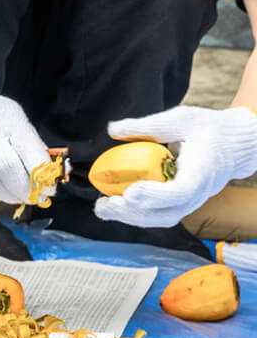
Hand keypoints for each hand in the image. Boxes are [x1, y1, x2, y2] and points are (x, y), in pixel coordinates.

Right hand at [0, 75, 50, 203]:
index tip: (50, 187)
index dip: (42, 176)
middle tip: (36, 196)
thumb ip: (36, 148)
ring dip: (11, 195)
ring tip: (19, 193)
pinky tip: (2, 188)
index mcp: (8, 123)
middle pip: (8, 171)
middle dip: (26, 190)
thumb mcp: (19, 122)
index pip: (28, 154)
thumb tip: (59, 173)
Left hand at [94, 105, 256, 226]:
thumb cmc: (208, 129)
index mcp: (202, 171)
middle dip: (134, 213)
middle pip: (167, 214)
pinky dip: (136, 213)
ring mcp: (191, 202)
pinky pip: (159, 215)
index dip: (155, 195)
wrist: (234, 145)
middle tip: (106, 203)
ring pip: (161, 219)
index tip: (130, 192)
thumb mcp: (180, 118)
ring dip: (131, 217)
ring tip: (103, 208)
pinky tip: (113, 205)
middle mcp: (198, 193)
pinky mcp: (181, 203)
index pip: (181, 191)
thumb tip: (113, 129)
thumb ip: (147, 125)